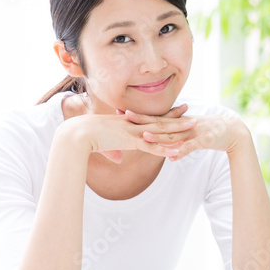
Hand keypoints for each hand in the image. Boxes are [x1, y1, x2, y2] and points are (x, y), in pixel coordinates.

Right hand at [63, 104, 197, 163]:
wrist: (77, 134)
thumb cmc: (85, 138)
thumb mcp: (103, 146)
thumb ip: (113, 152)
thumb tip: (119, 159)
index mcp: (125, 123)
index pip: (147, 119)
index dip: (161, 116)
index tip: (173, 111)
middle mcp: (131, 125)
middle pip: (158, 121)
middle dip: (175, 117)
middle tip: (189, 110)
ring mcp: (132, 132)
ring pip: (160, 131)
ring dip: (177, 130)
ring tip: (192, 126)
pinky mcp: (130, 142)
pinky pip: (151, 147)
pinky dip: (164, 149)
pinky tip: (177, 150)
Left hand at [125, 110, 246, 161]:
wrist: (234, 132)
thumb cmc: (212, 134)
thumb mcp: (193, 138)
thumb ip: (181, 145)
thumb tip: (169, 154)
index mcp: (179, 124)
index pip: (156, 119)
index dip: (141, 117)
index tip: (123, 112)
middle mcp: (184, 126)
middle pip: (161, 123)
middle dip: (143, 121)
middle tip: (126, 117)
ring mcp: (193, 132)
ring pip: (174, 135)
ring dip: (160, 137)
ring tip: (145, 137)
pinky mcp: (204, 140)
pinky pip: (191, 146)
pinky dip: (182, 151)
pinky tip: (172, 156)